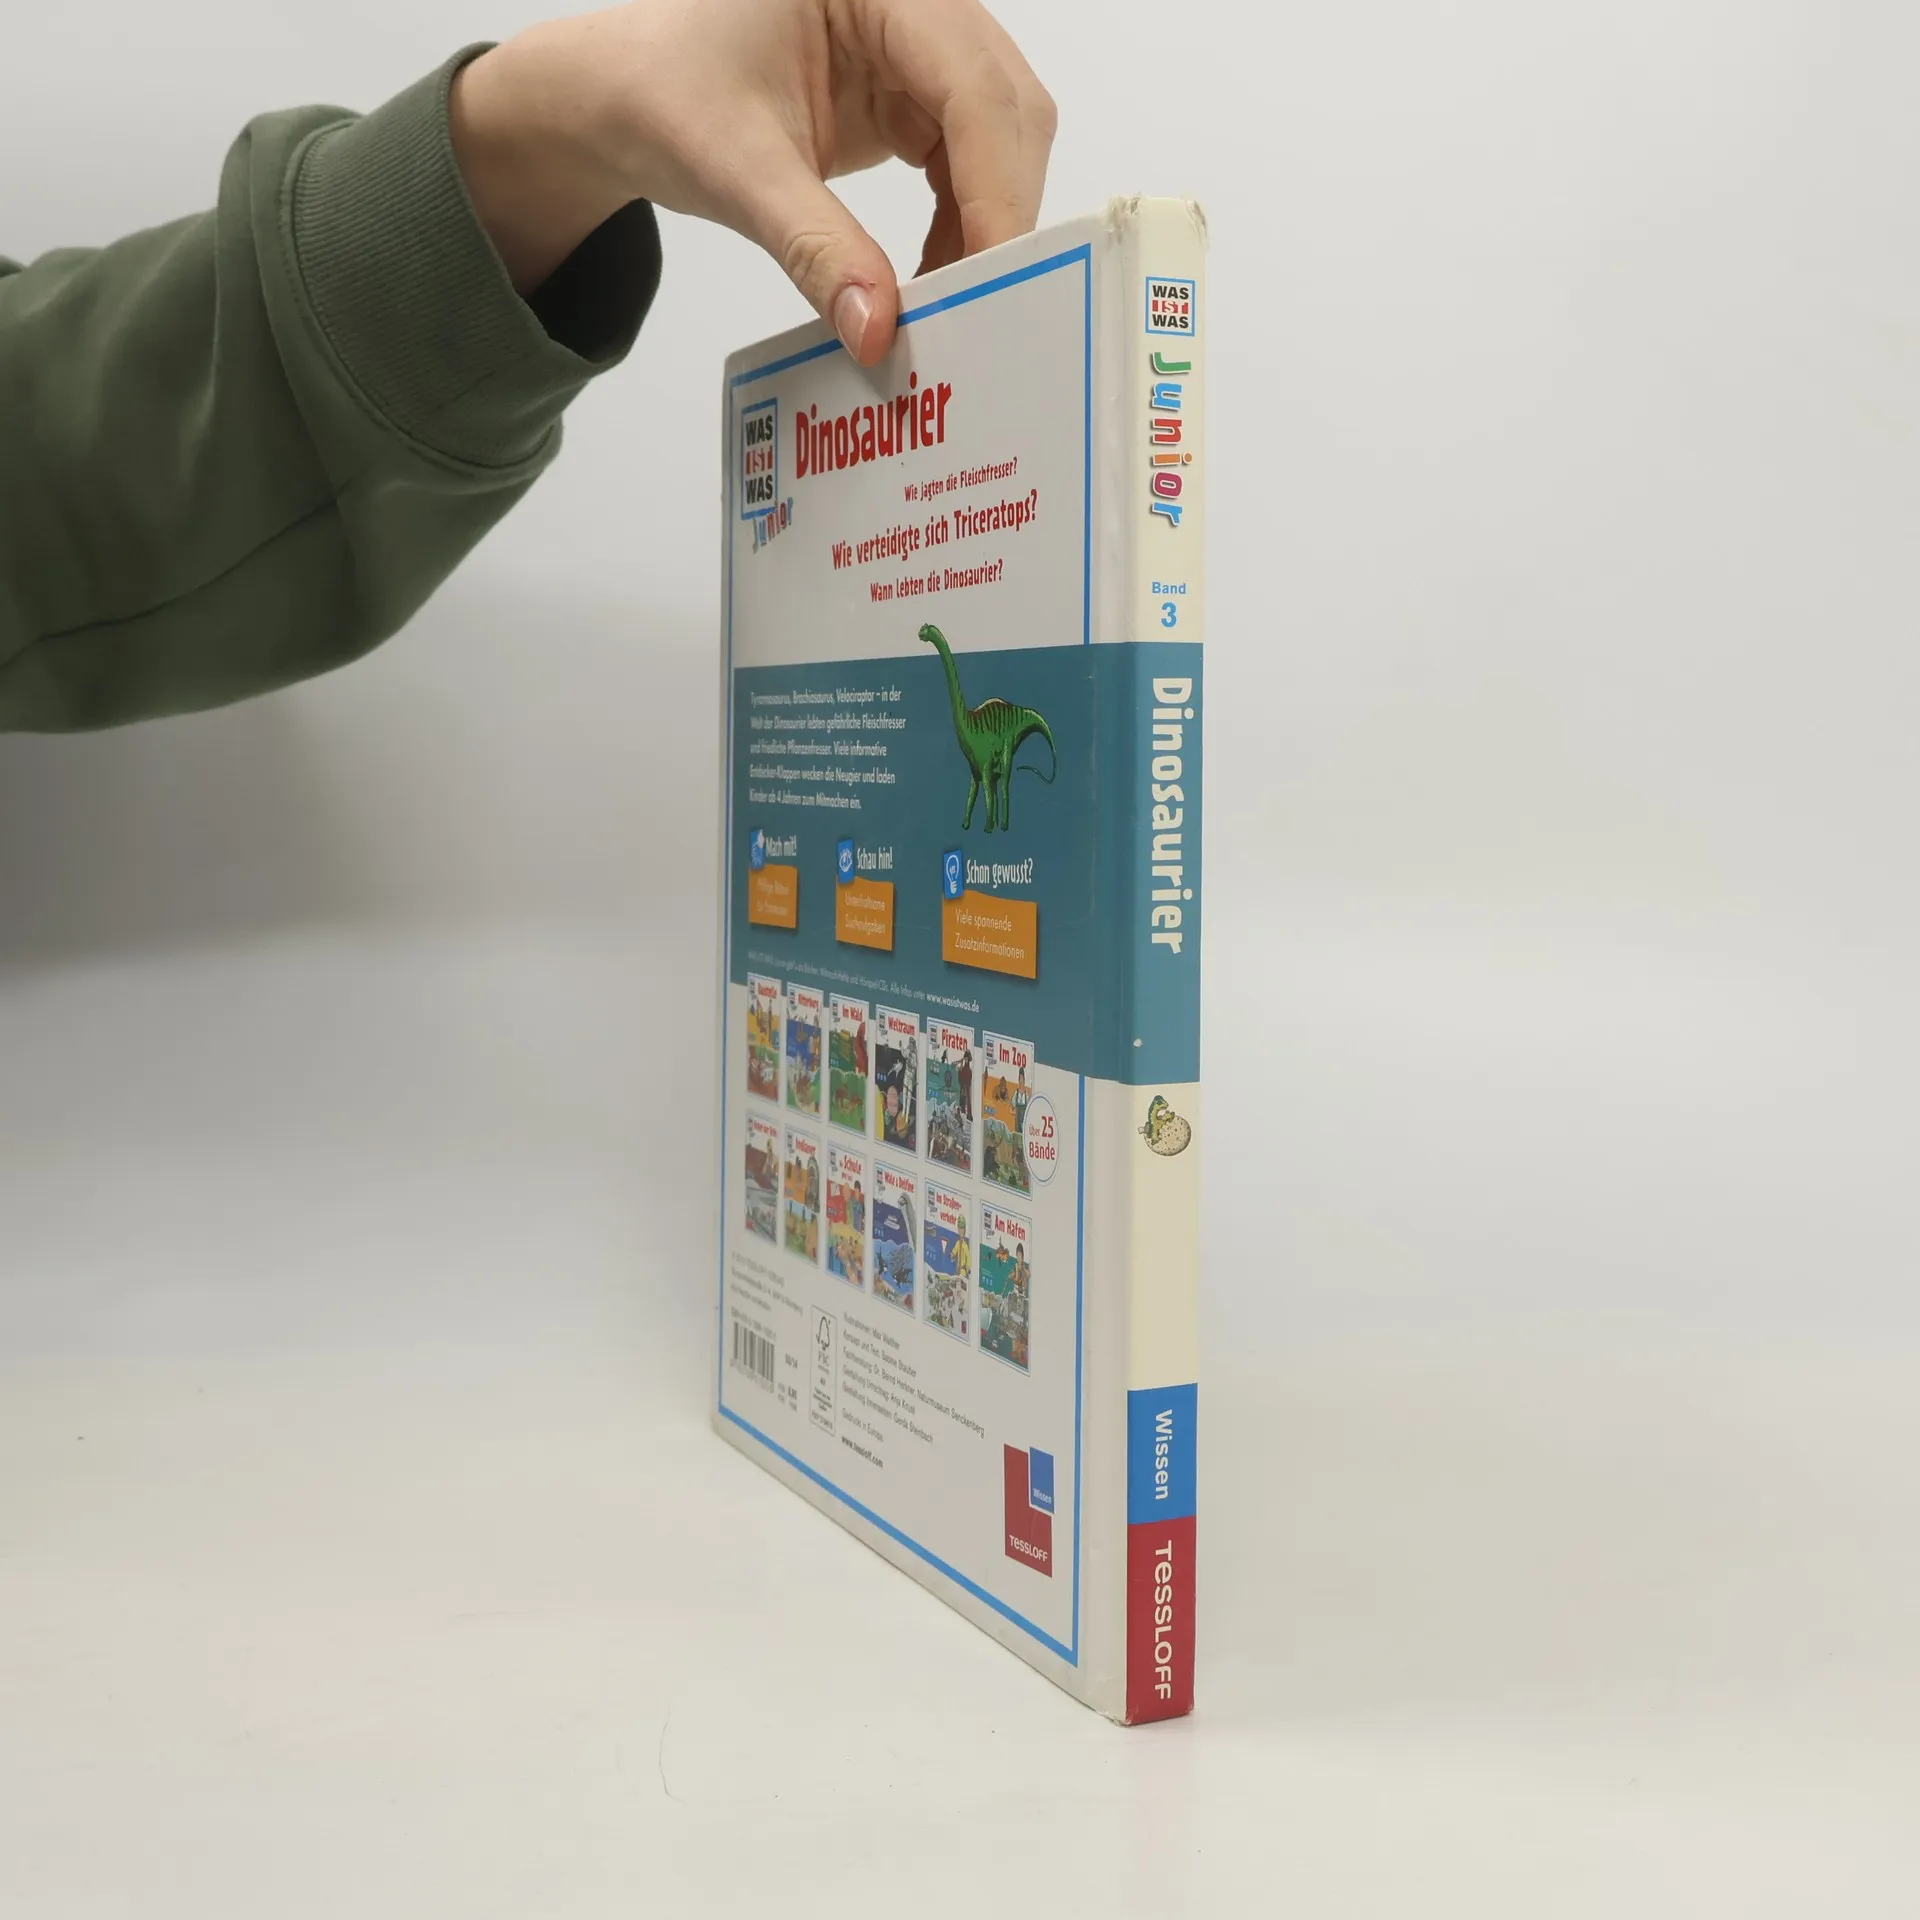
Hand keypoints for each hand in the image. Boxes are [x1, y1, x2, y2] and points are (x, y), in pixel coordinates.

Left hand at [449, 0, 1056, 363]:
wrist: (632, 93)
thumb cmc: (667, 96)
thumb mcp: (738, 173)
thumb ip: (816, 252)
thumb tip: (878, 333)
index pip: (972, 85)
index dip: (994, 187)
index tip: (991, 280)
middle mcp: (912, 3)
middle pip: (1006, 107)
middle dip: (1000, 210)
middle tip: (985, 307)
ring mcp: (920, 46)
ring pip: (1001, 136)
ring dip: (985, 223)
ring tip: (947, 301)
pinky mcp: (915, 94)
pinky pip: (970, 161)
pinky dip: (961, 225)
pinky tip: (929, 276)